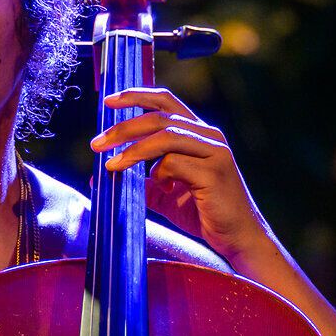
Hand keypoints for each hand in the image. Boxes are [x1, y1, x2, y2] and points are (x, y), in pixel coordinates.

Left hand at [91, 88, 275, 266]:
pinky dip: (158, 173)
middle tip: (97, 143)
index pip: (166, 102)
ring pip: (166, 135)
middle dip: (124, 126)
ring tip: (112, 164)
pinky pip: (175, 163)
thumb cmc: (205, 215)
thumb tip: (103, 176)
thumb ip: (143, 181)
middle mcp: (209, 136)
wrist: (238, 239)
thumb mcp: (167, 195)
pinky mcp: (214, 173)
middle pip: (160, 116)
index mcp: (199, 134)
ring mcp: (215, 152)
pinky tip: (160, 189)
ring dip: (133, 149)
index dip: (136, 96)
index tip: (109, 100)